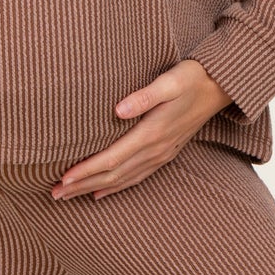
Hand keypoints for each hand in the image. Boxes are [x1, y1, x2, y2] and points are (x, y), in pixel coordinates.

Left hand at [49, 60, 232, 200]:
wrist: (220, 87)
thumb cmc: (191, 78)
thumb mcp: (169, 81)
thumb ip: (144, 96)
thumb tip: (118, 109)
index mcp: (152, 133)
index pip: (112, 158)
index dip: (86, 170)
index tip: (63, 178)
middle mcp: (155, 150)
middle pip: (112, 175)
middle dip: (82, 185)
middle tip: (54, 193)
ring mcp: (161, 154)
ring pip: (122, 179)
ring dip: (93, 188)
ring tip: (68, 196)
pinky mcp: (164, 153)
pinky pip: (136, 177)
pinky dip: (116, 187)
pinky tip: (100, 192)